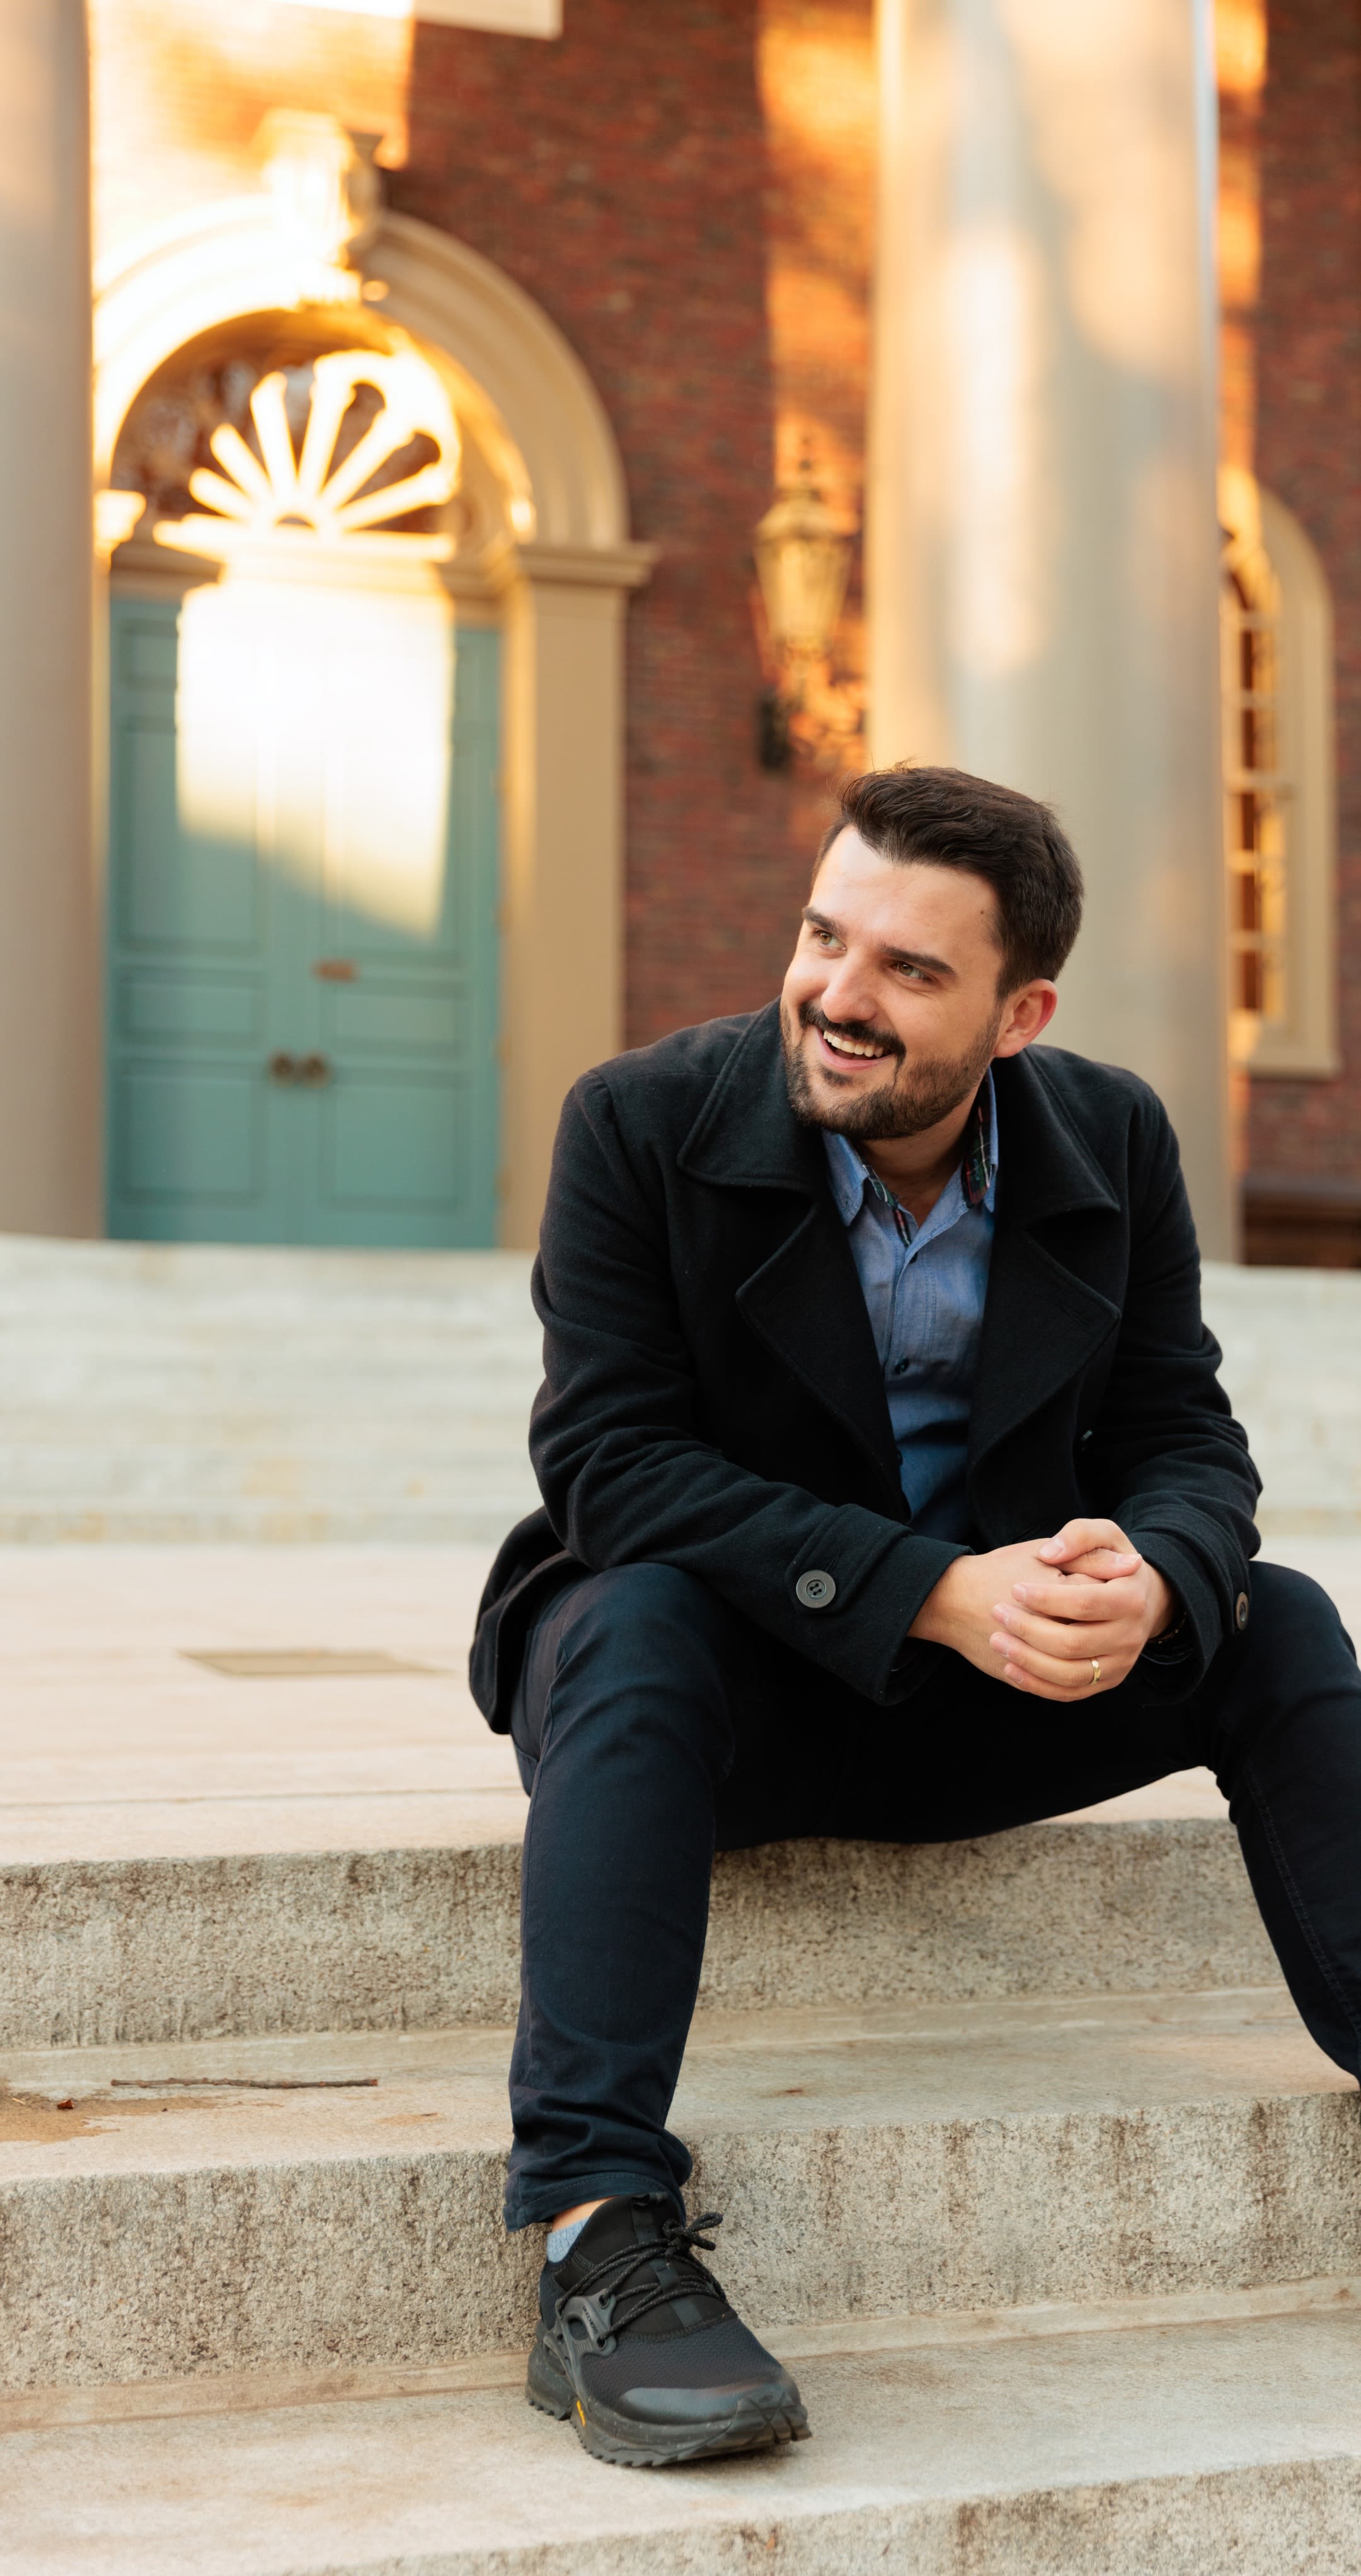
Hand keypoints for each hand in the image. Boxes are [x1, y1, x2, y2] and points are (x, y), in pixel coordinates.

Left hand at [989, 1516, 1174, 1699]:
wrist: (1135, 1599)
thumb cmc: (1110, 1563)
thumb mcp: (1104, 1536)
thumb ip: (1078, 1535)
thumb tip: (1050, 1552)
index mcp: (1131, 1599)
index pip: (1084, 1603)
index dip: (1046, 1598)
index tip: (1015, 1588)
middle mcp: (1131, 1637)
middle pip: (1073, 1643)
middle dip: (1029, 1629)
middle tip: (997, 1613)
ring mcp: (1120, 1664)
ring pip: (1069, 1674)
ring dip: (1028, 1660)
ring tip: (997, 1641)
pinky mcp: (1107, 1681)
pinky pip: (1070, 1693)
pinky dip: (1037, 1684)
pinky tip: (1011, 1666)